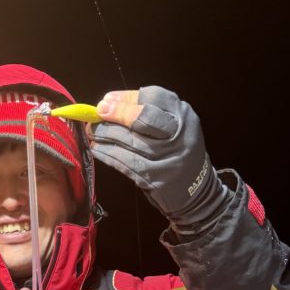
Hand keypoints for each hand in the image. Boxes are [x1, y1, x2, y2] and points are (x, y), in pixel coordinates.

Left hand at [89, 87, 227, 232]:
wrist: (196, 192)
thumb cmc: (177, 152)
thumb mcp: (173, 127)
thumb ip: (147, 113)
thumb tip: (110, 101)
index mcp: (184, 116)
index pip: (154, 98)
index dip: (127, 98)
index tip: (108, 99)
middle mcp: (179, 135)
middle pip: (143, 119)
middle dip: (116, 114)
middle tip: (98, 112)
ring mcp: (167, 159)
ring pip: (130, 142)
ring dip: (106, 135)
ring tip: (92, 131)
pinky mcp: (155, 178)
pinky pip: (126, 163)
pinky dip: (108, 154)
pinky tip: (98, 149)